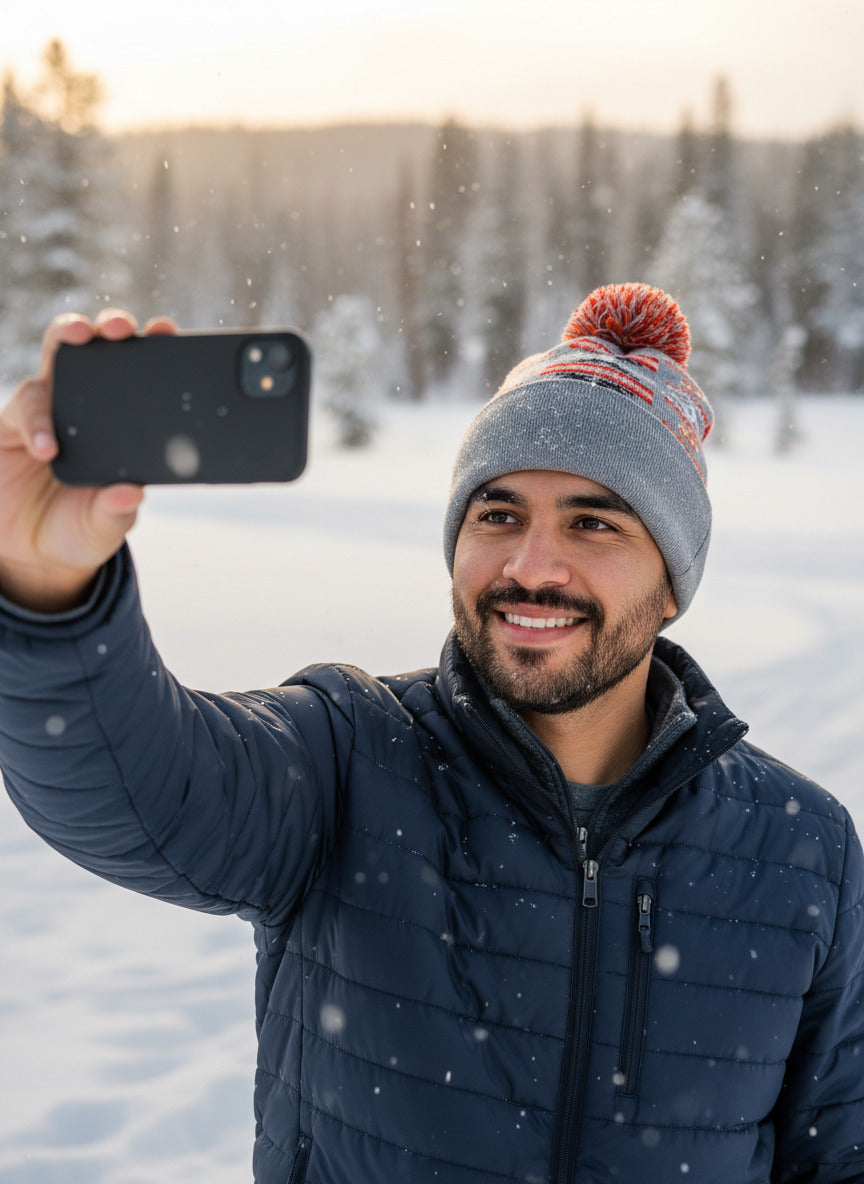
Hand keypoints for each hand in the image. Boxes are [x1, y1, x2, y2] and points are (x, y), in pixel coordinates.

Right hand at [0, 309, 175, 612]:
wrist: (30, 552)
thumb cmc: (78, 530)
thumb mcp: (104, 528)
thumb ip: (116, 511)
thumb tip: (132, 493)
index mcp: (124, 424)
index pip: (144, 379)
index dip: (156, 351)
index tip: (169, 332)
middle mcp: (88, 407)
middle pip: (99, 349)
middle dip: (110, 327)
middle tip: (121, 328)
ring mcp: (50, 408)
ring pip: (58, 357)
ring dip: (69, 339)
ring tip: (79, 338)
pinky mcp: (16, 422)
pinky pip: (27, 405)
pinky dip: (38, 420)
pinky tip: (47, 447)